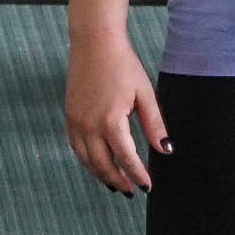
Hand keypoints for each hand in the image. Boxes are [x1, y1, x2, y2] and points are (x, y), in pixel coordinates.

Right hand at [66, 35, 169, 192]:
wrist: (94, 43)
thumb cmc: (123, 65)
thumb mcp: (145, 94)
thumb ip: (154, 125)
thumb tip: (165, 150)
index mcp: (111, 121)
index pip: (126, 158)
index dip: (137, 175)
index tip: (147, 187)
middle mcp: (89, 126)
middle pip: (103, 165)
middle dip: (118, 181)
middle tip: (130, 191)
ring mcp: (76, 122)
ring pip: (86, 160)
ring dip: (100, 175)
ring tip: (114, 184)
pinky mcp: (69, 116)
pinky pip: (76, 147)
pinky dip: (86, 160)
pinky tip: (97, 164)